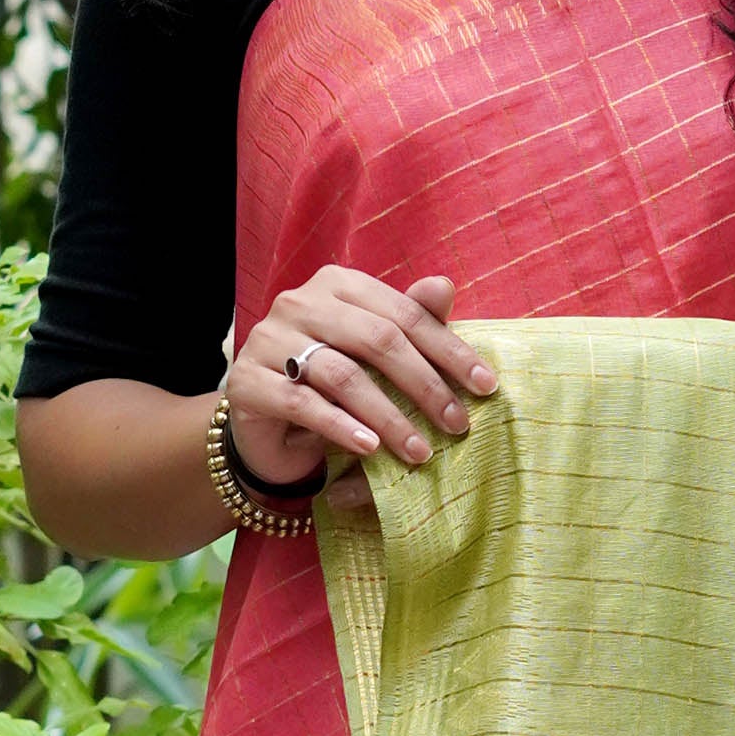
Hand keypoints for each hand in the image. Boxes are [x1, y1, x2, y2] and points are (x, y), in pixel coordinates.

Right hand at [227, 267, 496, 483]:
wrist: (267, 427)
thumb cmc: (331, 385)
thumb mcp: (375, 356)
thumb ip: (409, 321)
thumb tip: (445, 285)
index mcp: (338, 284)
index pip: (403, 312)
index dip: (449, 349)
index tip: (487, 387)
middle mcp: (300, 302)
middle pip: (376, 340)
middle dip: (425, 385)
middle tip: (457, 425)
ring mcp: (269, 339)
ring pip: (342, 375)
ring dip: (388, 416)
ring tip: (419, 451)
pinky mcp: (247, 381)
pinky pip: (303, 405)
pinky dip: (342, 428)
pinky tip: (371, 451)